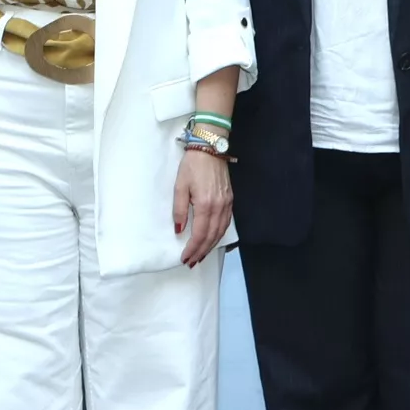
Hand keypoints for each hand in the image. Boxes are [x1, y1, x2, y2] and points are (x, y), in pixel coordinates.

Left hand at [174, 146, 232, 264]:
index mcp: (205, 204)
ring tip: (201, 255)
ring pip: (221, 232)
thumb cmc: (192, 165)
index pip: (199, 234)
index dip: (192, 249)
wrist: (210, 147)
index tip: (184, 258)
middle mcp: (219, 207)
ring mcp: (227, 204)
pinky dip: (219, 235)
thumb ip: (179, 209)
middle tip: (192, 262)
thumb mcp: (180, 186)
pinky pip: (227, 223)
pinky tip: (213, 239)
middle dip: (201, 251)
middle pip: (212, 236)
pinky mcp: (230, 199)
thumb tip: (179, 229)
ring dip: (211, 246)